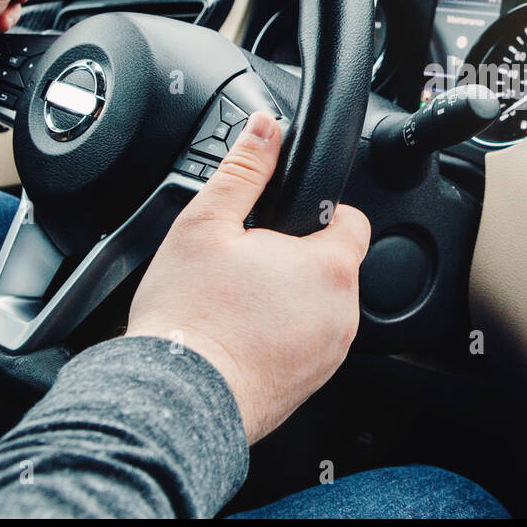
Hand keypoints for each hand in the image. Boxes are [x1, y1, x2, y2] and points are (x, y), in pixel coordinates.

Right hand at [125, 111, 371, 442]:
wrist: (175, 399)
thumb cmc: (190, 317)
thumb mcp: (206, 224)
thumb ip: (244, 170)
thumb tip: (265, 128)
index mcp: (330, 266)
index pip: (351, 220)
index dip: (318, 211)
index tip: (282, 220)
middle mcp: (343, 312)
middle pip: (332, 265)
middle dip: (295, 257)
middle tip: (244, 264)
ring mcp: (330, 353)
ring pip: (318, 306)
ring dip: (288, 298)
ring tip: (236, 302)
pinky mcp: (312, 384)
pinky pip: (305, 344)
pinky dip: (281, 336)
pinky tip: (239, 335)